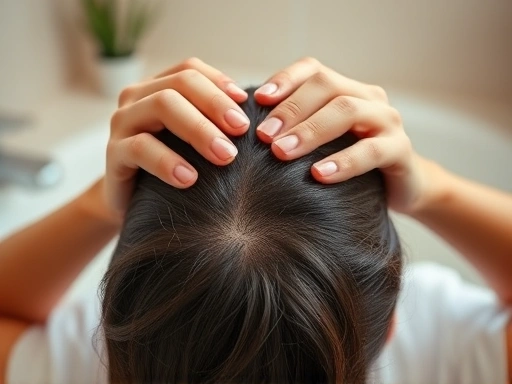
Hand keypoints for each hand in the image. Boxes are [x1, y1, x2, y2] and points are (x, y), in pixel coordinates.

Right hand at [102, 58, 249, 219]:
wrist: (135, 205)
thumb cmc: (173, 170)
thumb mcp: (194, 144)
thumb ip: (215, 124)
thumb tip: (256, 115)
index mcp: (158, 89)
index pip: (190, 69)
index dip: (220, 84)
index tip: (246, 108)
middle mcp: (138, 98)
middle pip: (180, 84)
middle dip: (215, 105)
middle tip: (242, 133)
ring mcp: (122, 122)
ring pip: (162, 105)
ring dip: (199, 129)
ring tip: (225, 156)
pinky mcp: (113, 153)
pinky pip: (140, 147)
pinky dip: (168, 161)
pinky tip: (190, 178)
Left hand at [252, 57, 427, 214]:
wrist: (400, 186)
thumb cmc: (351, 163)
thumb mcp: (323, 143)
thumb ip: (297, 130)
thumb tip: (250, 131)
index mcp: (346, 89)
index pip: (313, 71)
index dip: (284, 80)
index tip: (258, 100)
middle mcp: (368, 98)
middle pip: (327, 86)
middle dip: (291, 109)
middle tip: (263, 136)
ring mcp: (387, 121)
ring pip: (347, 110)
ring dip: (310, 131)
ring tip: (282, 152)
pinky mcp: (400, 149)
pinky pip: (371, 151)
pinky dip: (343, 162)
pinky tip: (319, 174)